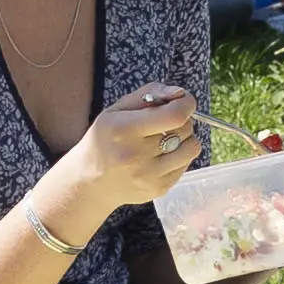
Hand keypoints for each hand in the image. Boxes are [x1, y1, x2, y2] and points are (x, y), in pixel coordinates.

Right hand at [70, 87, 203, 215]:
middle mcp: (137, 155)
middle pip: (184, 128)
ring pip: (192, 147)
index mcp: (124, 129)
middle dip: (181, 119)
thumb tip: (180, 93)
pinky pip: (187, 164)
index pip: (175, 115)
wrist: (91, 183)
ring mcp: (149, 176)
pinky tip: (160, 156)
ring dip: (184, 139)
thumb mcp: (117, 109)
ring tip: (165, 139)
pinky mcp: (159, 189)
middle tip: (164, 122)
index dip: (186, 103)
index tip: (184, 101)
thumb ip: (149, 94)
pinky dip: (179, 156)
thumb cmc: (106, 139)